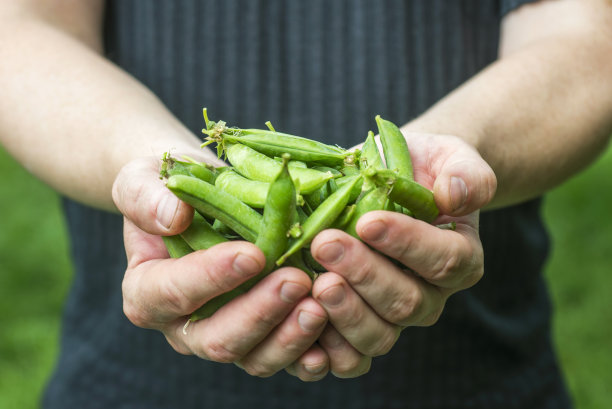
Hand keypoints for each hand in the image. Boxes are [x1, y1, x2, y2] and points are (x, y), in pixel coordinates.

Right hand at [112, 156, 329, 379]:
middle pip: (218, 339)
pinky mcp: (263, 338)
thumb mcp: (143, 180)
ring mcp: (229, 335)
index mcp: (148, 292)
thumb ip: (146, 197)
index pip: (172, 293)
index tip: (251, 254)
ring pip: (256, 357)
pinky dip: (310, 351)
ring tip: (321, 305)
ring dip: (290, 336)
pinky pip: (286, 358)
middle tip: (296, 280)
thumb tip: (173, 216)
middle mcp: (186, 326)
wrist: (203, 201)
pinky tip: (333, 330)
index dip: (211, 277)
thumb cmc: (171, 190)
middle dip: (260, 313)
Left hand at [309, 132, 496, 377]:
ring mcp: (393, 316)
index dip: (407, 243)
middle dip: (364, 274)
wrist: (391, 183)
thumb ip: (466, 173)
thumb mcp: (449, 156)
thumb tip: (456, 196)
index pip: (443, 260)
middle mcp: (430, 295)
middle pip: (407, 302)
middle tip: (325, 244)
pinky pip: (349, 355)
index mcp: (460, 258)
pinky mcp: (359, 327)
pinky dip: (325, 346)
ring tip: (314, 282)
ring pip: (378, 334)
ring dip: (344, 311)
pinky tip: (300, 319)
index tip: (368, 220)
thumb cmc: (420, 167)